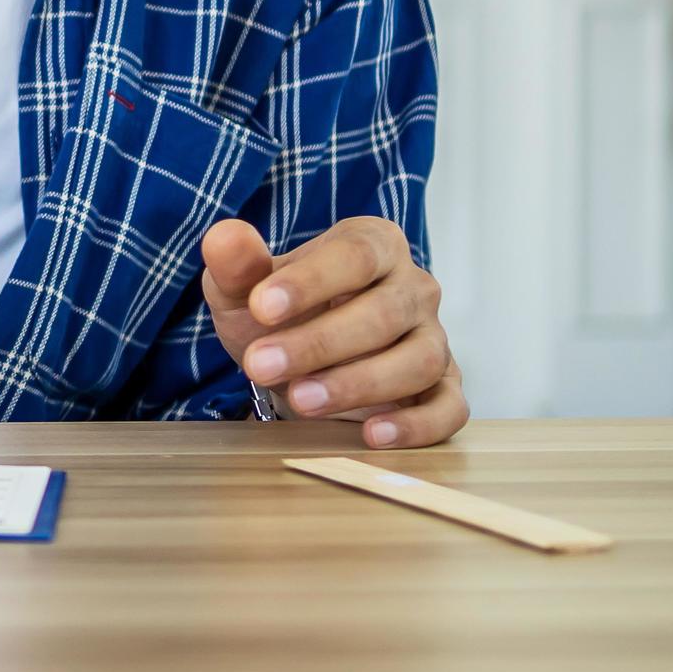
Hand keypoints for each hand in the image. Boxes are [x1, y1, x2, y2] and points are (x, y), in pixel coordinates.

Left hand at [201, 216, 466, 448]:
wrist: (296, 359)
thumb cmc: (275, 314)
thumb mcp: (243, 289)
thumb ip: (236, 265)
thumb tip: (224, 238)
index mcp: (373, 244)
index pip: (354, 255)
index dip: (310, 281)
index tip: (261, 308)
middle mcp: (413, 287)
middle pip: (385, 311)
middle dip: (320, 342)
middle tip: (261, 365)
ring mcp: (433, 338)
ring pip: (419, 360)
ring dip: (359, 384)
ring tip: (300, 400)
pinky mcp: (442, 388)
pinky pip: (448, 407)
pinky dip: (417, 425)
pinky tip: (372, 434)